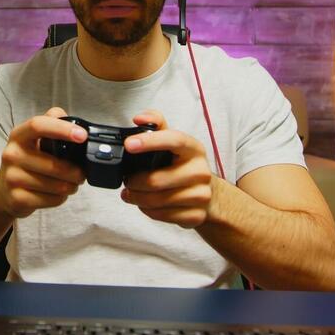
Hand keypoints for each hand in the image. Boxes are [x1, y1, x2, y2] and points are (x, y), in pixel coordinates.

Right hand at [0, 107, 87, 217]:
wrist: (2, 192)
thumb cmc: (25, 162)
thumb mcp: (33, 139)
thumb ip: (52, 122)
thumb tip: (74, 121)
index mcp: (18, 136)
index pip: (38, 125)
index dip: (62, 129)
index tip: (82, 135)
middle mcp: (12, 154)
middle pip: (54, 164)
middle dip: (75, 172)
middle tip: (81, 174)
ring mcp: (12, 177)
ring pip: (56, 185)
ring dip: (70, 186)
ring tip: (70, 184)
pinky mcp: (17, 198)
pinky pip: (51, 200)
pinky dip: (60, 198)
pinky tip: (57, 194)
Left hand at [120, 109, 215, 228]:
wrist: (208, 194)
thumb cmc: (183, 165)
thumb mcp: (173, 142)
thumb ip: (156, 124)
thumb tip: (139, 118)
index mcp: (194, 149)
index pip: (173, 140)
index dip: (150, 142)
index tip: (129, 145)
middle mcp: (201, 171)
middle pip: (157, 180)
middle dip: (134, 182)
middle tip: (126, 181)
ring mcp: (201, 195)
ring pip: (157, 200)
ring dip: (137, 198)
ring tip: (132, 193)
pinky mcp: (196, 215)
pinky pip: (162, 215)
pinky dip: (148, 211)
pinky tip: (146, 204)